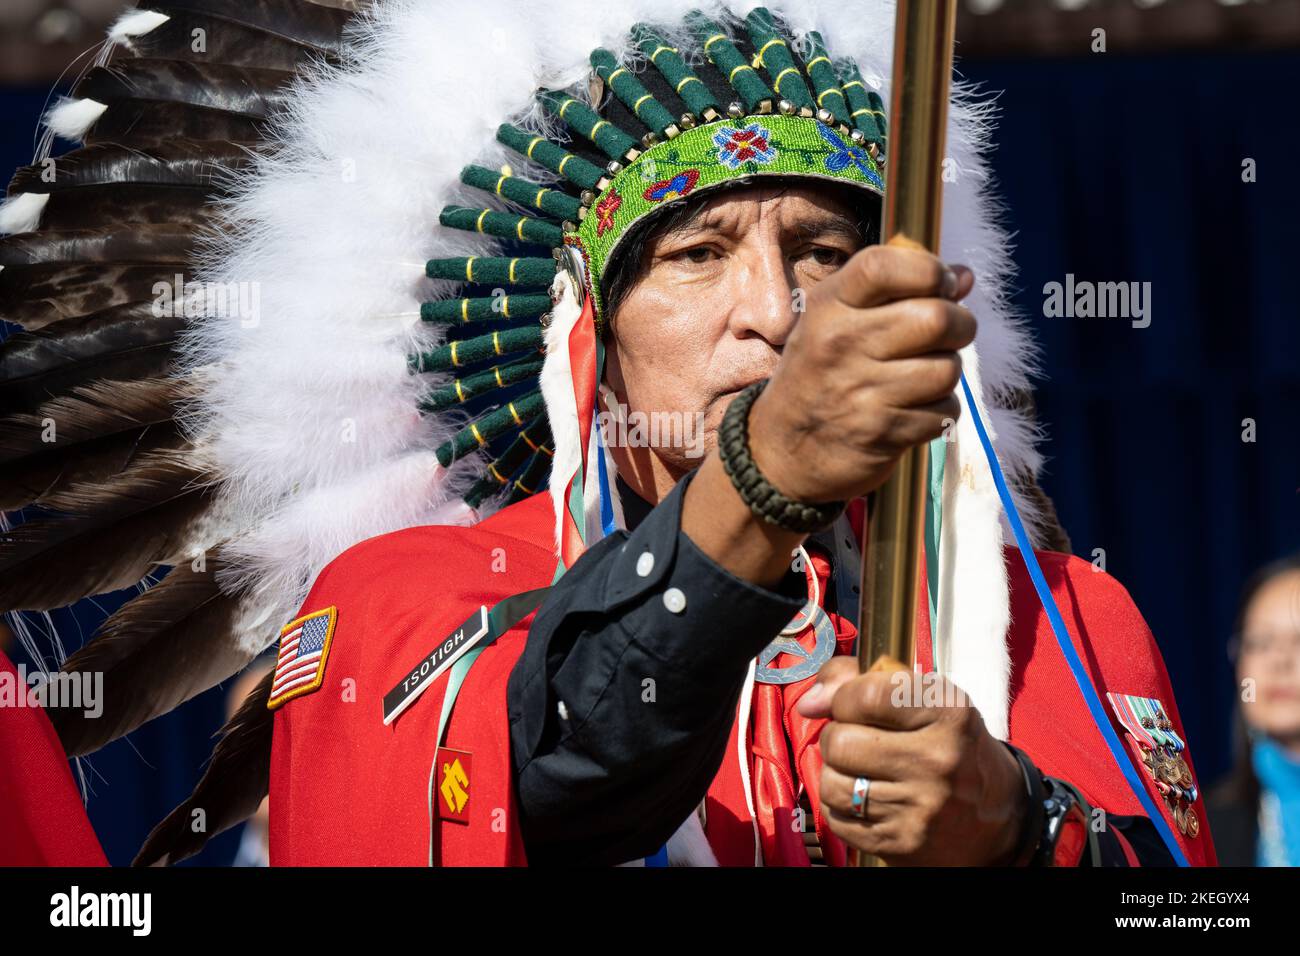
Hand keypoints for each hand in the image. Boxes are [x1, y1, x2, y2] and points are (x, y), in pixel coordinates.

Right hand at [748, 244, 976, 503]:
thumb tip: (964, 277)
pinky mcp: (881, 433)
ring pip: (948, 369)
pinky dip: (940, 412)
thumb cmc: (821, 373)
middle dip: (961, 325)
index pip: (883, 267)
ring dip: (947, 372)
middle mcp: (840, 343)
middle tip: (951, 333)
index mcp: (828, 306)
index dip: (929, 269)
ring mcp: (860, 391)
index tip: (942, 284)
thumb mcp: (837, 320)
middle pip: (936, 319)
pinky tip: (914, 409)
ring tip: (925, 375)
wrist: (784, 450)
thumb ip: (897, 291)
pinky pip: (944, 412)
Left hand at [797, 656, 1026, 865]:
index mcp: (948, 713)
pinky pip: (836, 817)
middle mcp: (937, 760)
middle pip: (839, 741)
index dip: (844, 698)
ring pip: (831, 782)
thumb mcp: (926, 699)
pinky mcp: (900, 842)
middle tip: (861, 741)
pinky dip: (843, 807)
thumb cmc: (950, 746)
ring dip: (838, 774)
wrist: (997, 820)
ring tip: (864, 771)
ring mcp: (919, 807)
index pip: (865, 695)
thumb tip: (809, 702)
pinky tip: (869, 800)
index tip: (852, 705)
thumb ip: (860, 681)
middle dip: (838, 737)